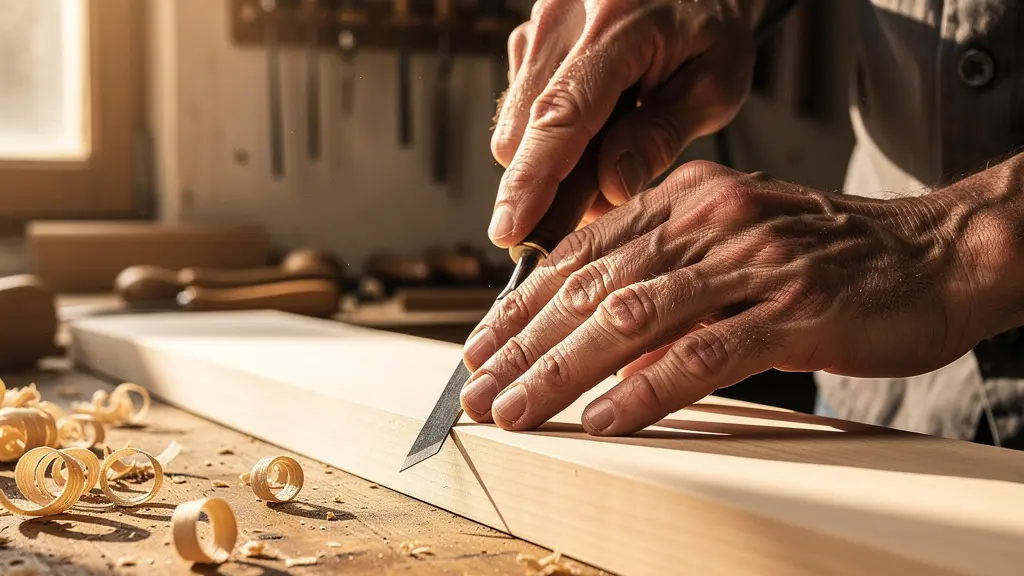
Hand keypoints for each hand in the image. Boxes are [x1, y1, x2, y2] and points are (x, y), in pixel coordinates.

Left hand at [461, 161, 985, 434]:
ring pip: (632, 318)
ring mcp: (749, 263)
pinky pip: (704, 354)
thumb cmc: (825, 256)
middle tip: (476, 391)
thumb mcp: (731, 245)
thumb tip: (598, 341)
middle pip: (592, 288)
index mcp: (685, 201)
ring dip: (563, 370)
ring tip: (516, 410)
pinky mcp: (792, 309)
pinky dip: (647, 390)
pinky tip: (604, 419)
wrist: (934, 252)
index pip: (580, 254)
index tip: (480, 348)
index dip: (521, 305)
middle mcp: (708, 221)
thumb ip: (667, 278)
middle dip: (524, 346)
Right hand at [489, 0, 762, 243]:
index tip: (512, 230)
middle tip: (604, 199)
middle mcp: (562, 18)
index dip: (533, 179)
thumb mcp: (717, 81)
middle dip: (550, 185)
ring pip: (515, 129)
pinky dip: (550, 136)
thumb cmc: (709, 28)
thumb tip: (612, 187)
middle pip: (523, 133)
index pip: (561, 114)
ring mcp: (537, 27)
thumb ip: (663, 133)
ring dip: (553, 161)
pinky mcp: (526, 40)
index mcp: (616, 24)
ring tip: (612, 147)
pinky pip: (519, 111)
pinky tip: (595, 123)